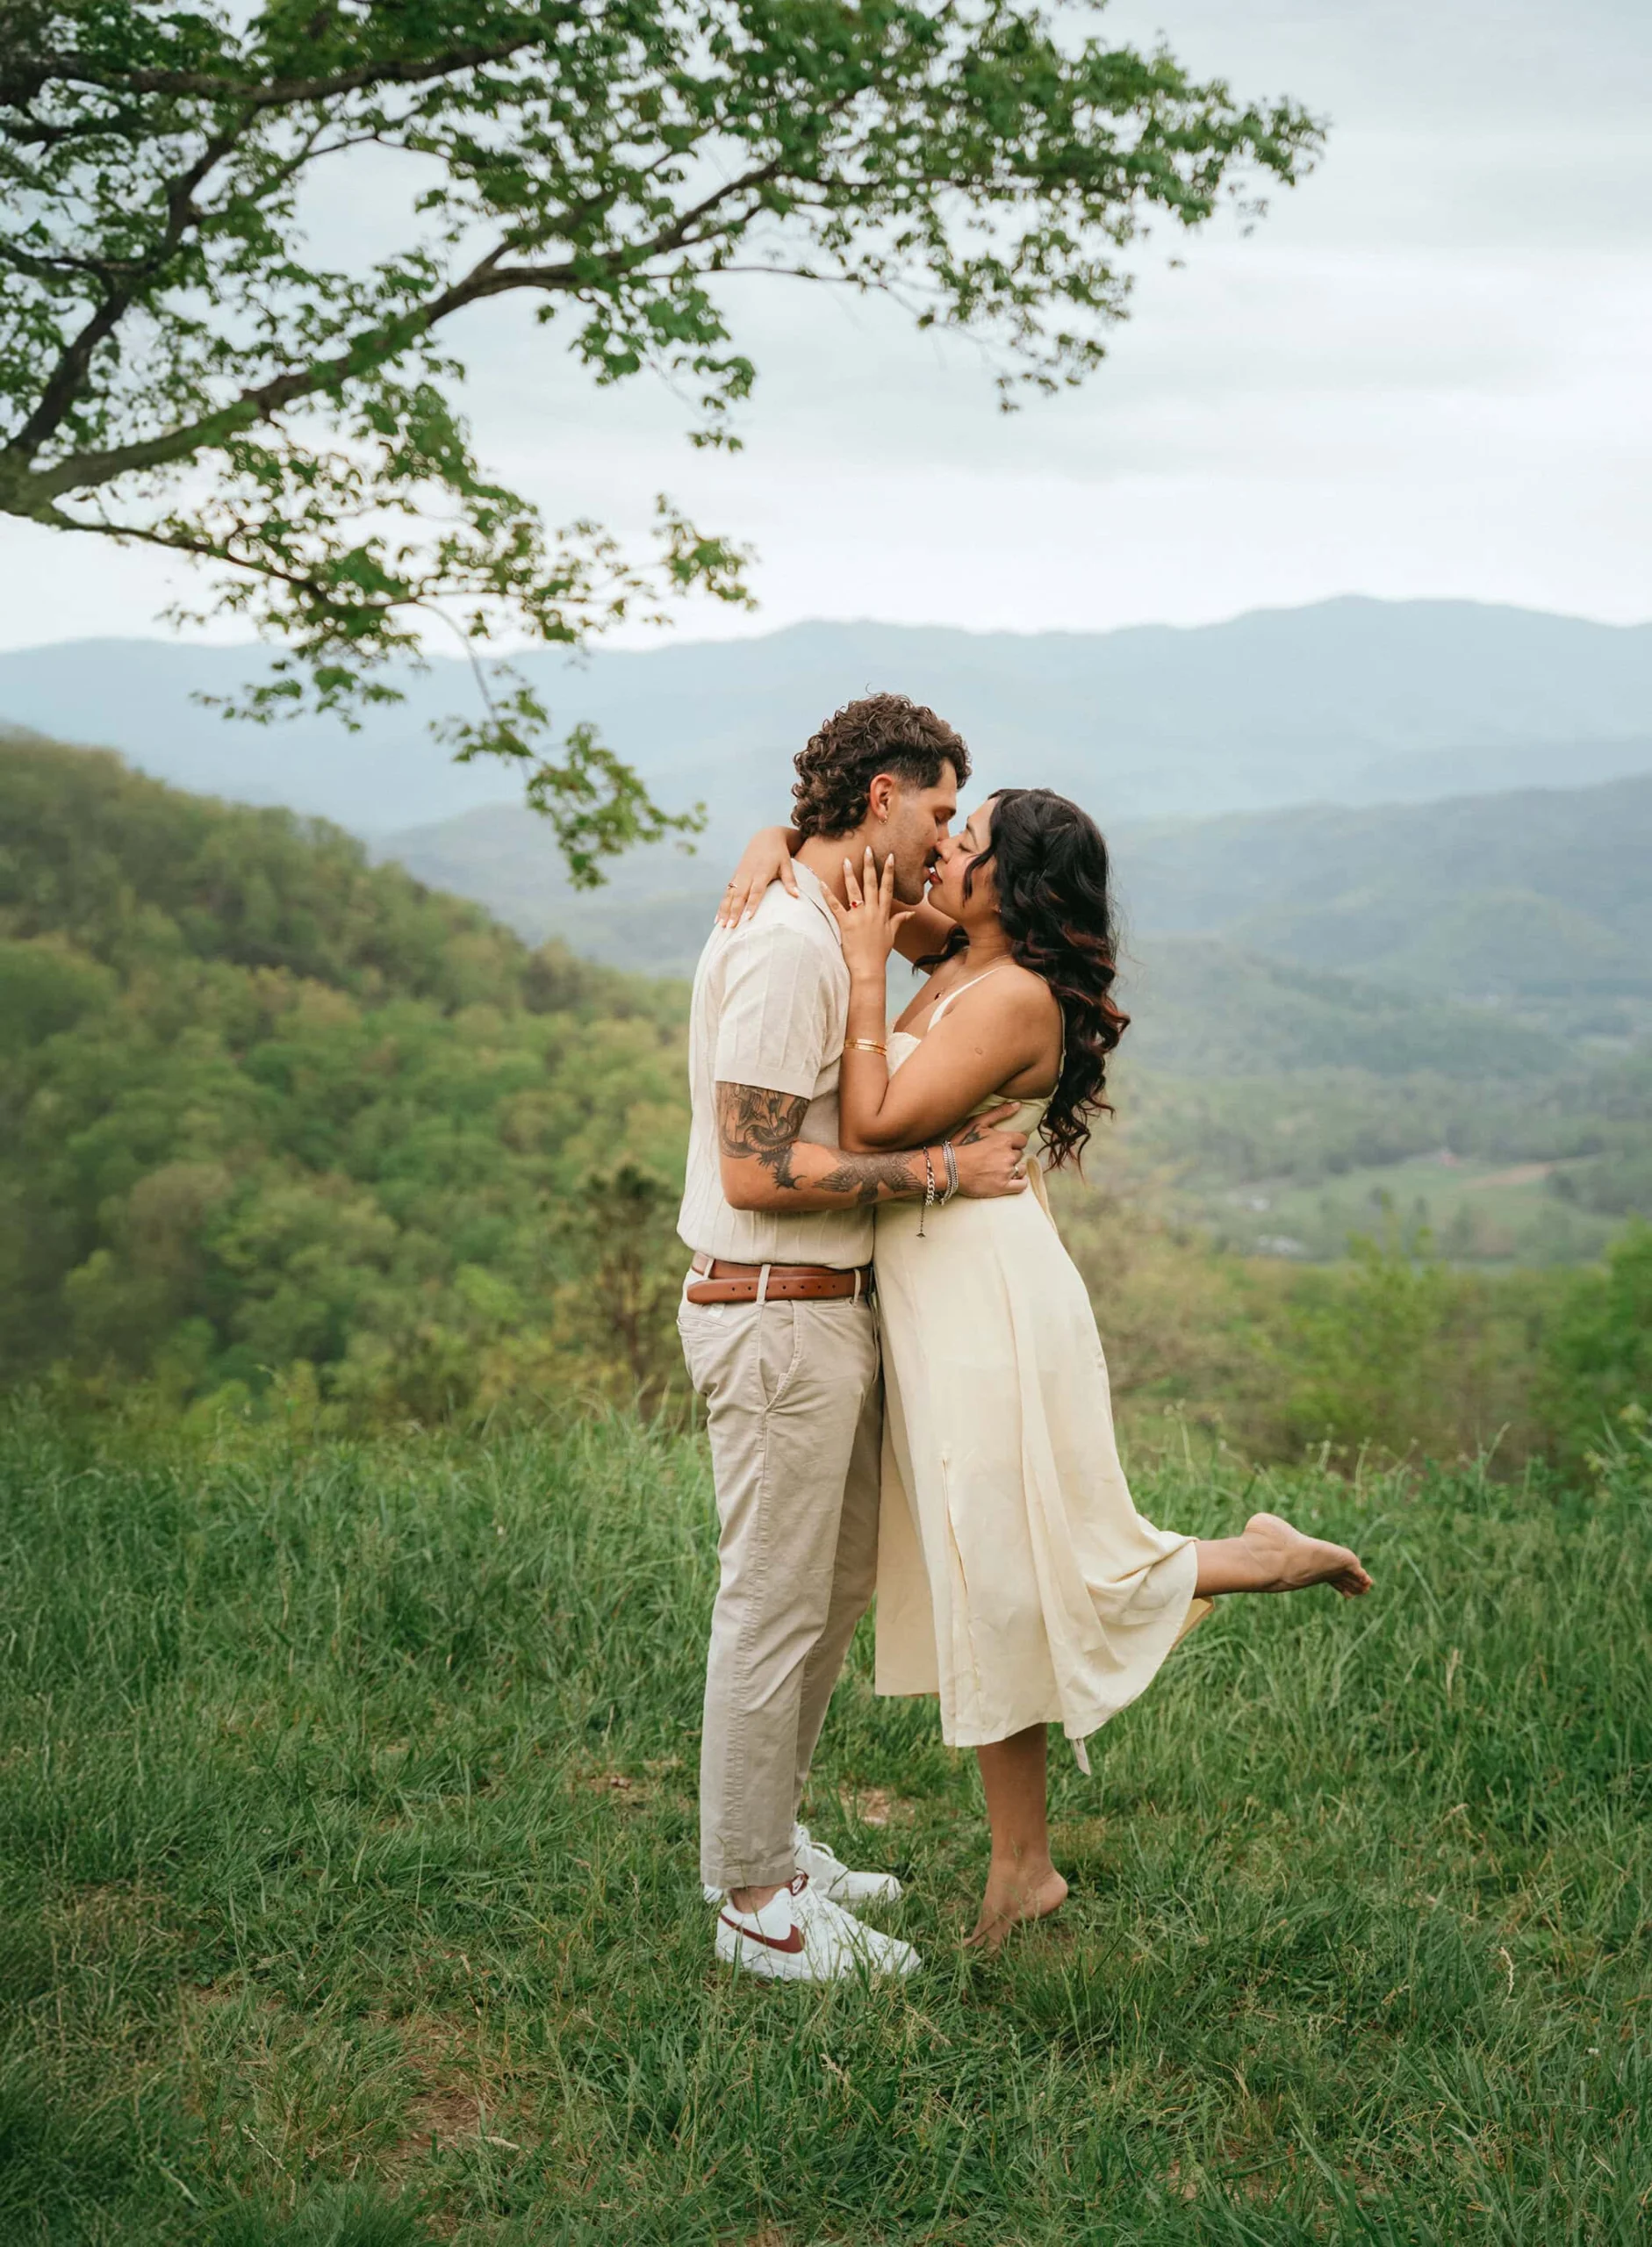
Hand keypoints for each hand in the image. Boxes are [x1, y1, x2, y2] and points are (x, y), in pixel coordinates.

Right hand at [716, 825, 798, 927]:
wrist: (765, 838)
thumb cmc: (779, 854)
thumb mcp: (787, 864)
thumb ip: (790, 881)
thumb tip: (797, 896)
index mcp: (761, 872)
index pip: (756, 890)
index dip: (752, 904)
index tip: (747, 918)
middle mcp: (748, 874)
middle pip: (739, 895)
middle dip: (734, 911)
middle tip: (730, 927)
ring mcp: (739, 875)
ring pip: (730, 895)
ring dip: (724, 911)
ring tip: (721, 926)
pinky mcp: (735, 876)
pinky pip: (726, 893)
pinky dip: (722, 906)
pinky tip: (718, 919)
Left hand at [825, 846, 914, 975]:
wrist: (869, 969)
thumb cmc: (879, 953)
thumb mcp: (892, 935)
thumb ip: (899, 920)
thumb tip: (910, 913)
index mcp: (883, 913)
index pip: (888, 887)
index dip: (889, 871)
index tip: (890, 856)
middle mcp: (872, 912)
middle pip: (872, 884)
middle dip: (870, 865)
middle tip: (868, 849)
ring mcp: (859, 917)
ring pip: (854, 891)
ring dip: (850, 875)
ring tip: (846, 861)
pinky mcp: (845, 924)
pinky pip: (835, 906)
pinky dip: (827, 894)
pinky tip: (821, 883)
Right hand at [947, 1103, 1030, 1197]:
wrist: (949, 1168)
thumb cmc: (961, 1144)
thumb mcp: (978, 1123)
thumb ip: (999, 1112)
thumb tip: (1018, 1105)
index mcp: (1004, 1139)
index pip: (1022, 1140)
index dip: (1014, 1143)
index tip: (1004, 1146)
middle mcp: (1008, 1155)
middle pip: (1019, 1155)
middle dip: (1010, 1156)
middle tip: (997, 1158)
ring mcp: (1006, 1172)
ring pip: (1021, 1169)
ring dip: (1015, 1169)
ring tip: (1001, 1170)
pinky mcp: (1003, 1187)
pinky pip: (1021, 1185)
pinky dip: (1019, 1183)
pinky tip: (1011, 1180)